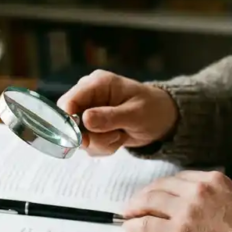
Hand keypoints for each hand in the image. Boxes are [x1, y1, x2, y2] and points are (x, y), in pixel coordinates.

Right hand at [56, 70, 177, 155]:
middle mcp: (88, 97)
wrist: (162, 120)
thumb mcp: (135, 114)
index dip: (68, 120)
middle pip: (68, 121)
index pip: (68, 100)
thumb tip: (85, 120)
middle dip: (89, 136)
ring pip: (78, 137)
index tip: (83, 137)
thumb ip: (109, 117)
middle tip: (112, 138)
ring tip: (120, 136)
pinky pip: (87, 145)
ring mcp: (88, 113)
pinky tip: (118, 139)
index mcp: (97, 84)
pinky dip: (102, 147)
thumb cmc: (153, 109)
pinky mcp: (91, 128)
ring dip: (100, 143)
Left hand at [121, 170, 231, 231]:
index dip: (162, 186)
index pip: (178, 179)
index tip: (154, 192)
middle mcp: (198, 190)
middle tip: (134, 203)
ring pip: (150, 201)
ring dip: (135, 207)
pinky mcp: (178, 231)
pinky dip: (135, 225)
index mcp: (214, 180)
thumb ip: (212, 195)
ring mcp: (187, 210)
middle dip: (144, 195)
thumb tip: (186, 200)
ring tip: (128, 214)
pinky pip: (148, 224)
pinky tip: (129, 228)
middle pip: (161, 187)